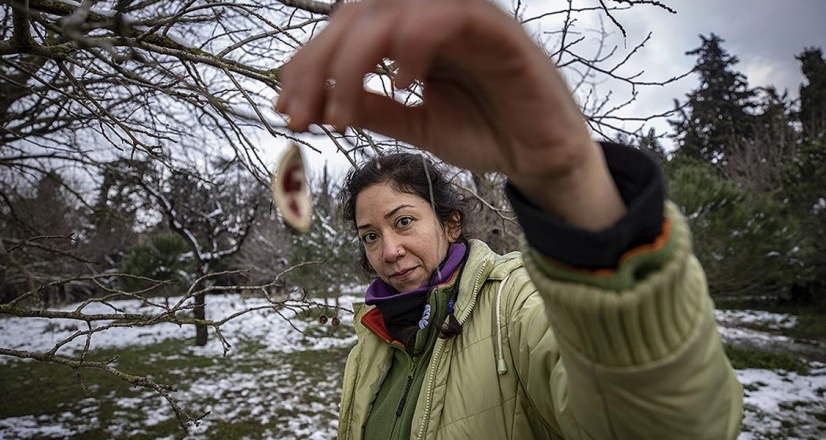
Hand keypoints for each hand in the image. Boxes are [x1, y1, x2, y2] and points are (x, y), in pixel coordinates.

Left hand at [277, 0, 625, 229]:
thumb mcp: (415, 125)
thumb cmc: (485, 133)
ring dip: (352, 59)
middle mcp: (431, 20)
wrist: (540, 158)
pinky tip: (400, 85)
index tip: (285, 110)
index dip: (307, 65)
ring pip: (392, 9)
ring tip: (341, 115)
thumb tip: (323, 103)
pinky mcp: (499, 33)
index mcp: (408, 36)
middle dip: (317, 66)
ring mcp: (464, 21)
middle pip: (357, 14)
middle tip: (301, 116)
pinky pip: (451, 16)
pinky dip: (414, 44)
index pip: (345, 31)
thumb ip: (373, 108)